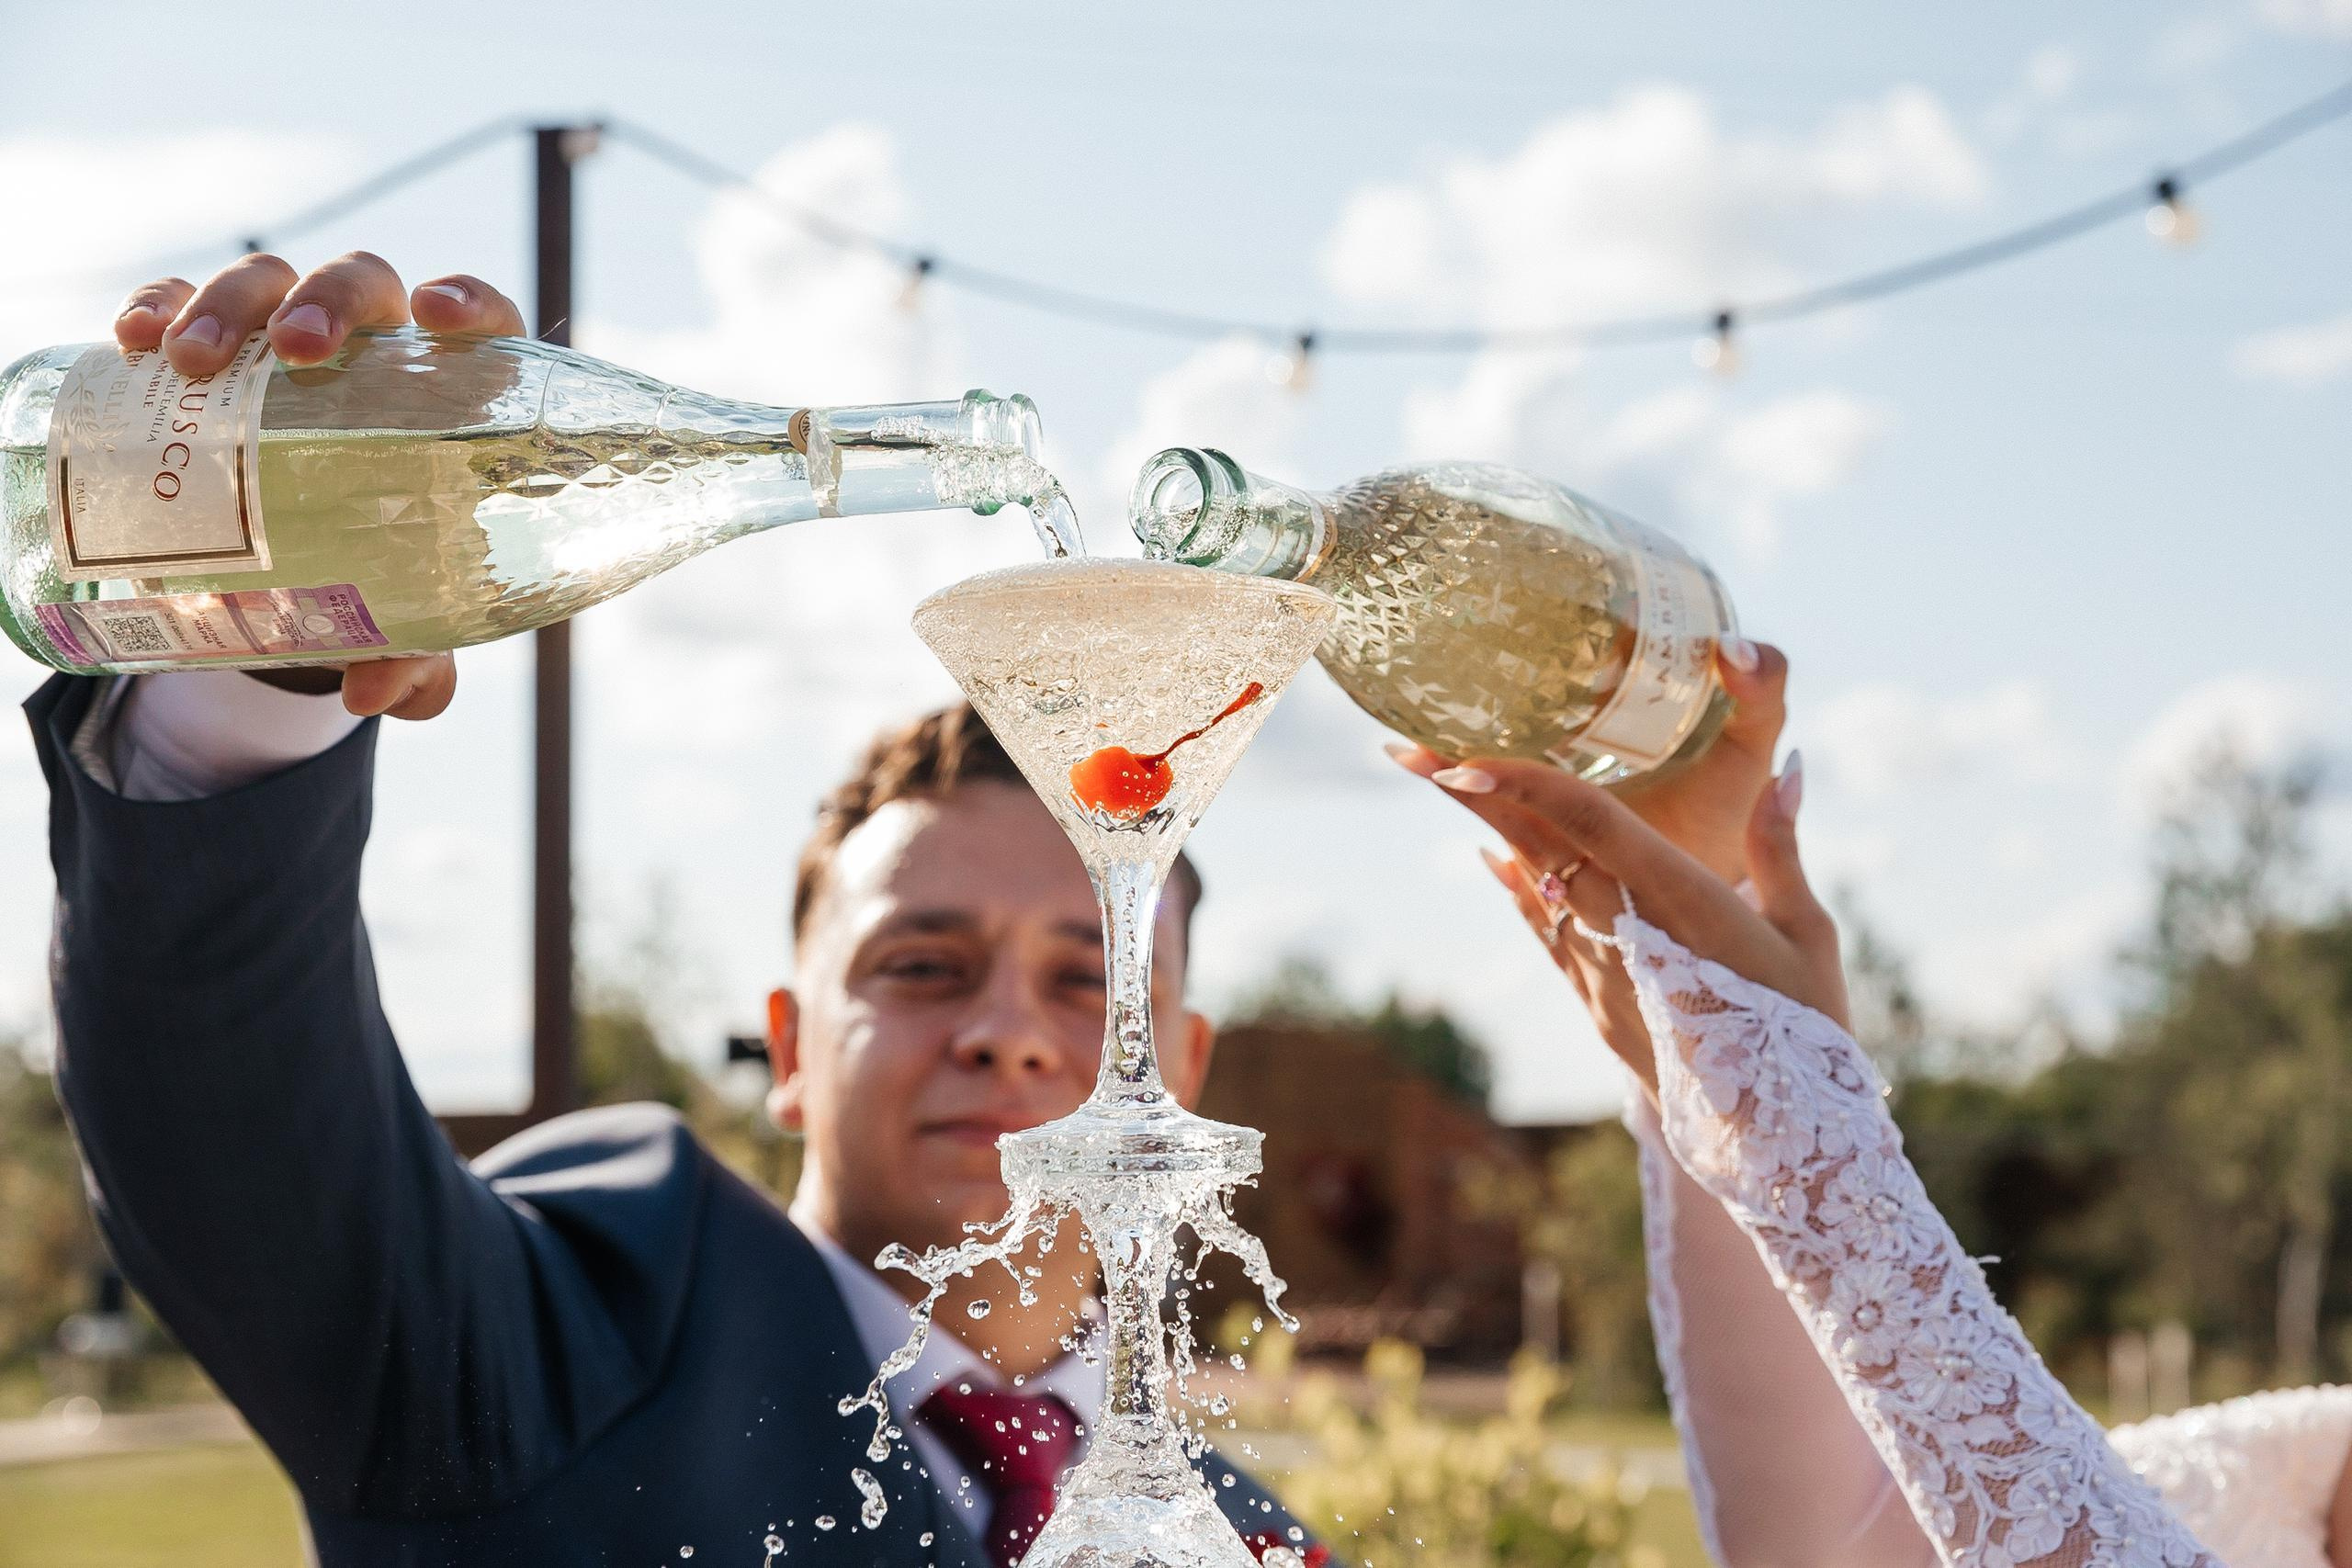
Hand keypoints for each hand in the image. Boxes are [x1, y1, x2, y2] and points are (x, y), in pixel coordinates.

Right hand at [112, 252, 528, 720]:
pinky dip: (157, 305)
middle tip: (296, 348)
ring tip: (191, 361)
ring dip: (229, 303)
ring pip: (268, 282)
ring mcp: (286, 344)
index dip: (468, 303)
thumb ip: (414, 662)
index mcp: (448, 397)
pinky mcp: (214, 355)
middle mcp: (373, 352)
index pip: (480, 323)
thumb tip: (375, 693)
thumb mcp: (408, 623)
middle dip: (326, 299)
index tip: (437, 316)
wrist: (302, 577)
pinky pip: (183, 302)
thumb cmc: (386, 578)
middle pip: (361, 284)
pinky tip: (135, 340)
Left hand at [1390, 650, 1842, 1091]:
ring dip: (1490, 831)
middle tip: (1410, 749)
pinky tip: (1497, 861)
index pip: (1583, 822)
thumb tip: (1787, 768)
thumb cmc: (1807, 1029)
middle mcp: (1622, 931)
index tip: (1456, 759)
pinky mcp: (1596, 1005)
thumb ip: (1779, 846)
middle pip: (1534, 844)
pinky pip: (1545, 932)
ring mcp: (1600, 973)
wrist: (1775, 1140)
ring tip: (1445, 780)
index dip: (1518, 785)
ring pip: (1532, 885)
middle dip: (1471, 794)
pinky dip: (1518, 890)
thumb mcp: (1805, 932)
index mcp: (1677, 899)